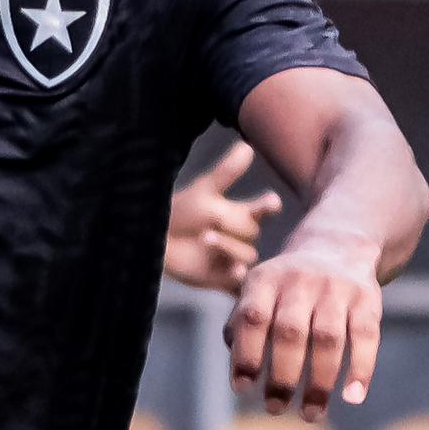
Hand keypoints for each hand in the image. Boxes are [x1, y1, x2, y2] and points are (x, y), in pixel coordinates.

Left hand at [159, 156, 274, 294]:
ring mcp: (234, 259)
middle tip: (211, 223)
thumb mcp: (204, 191)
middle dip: (235, 227)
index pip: (263, 210)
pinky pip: (240, 283)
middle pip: (252, 233)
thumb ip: (227, 172)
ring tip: (206, 238)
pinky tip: (235, 271)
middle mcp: (241, 238)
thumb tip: (246, 146)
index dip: (267, 206)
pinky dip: (239, 279)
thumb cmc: (183, 211)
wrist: (157, 239)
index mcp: (242, 215)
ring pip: (247, 256)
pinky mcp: (224, 279)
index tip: (271, 202)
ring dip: (229, 248)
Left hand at [229, 232, 386, 422]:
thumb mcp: (257, 294)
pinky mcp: (368, 297)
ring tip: (310, 414)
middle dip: (282, 376)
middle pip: (290, 333)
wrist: (337, 247)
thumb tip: (240, 377)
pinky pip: (366, 336)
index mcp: (265, 280)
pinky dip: (361, 368)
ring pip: (328, 339)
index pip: (253, 318)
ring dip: (319, 382)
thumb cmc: (285, 289)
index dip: (246, 355)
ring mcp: (336, 288)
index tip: (243, 389)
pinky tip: (353, 397)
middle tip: (275, 408)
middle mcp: (300, 280)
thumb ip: (241, 329)